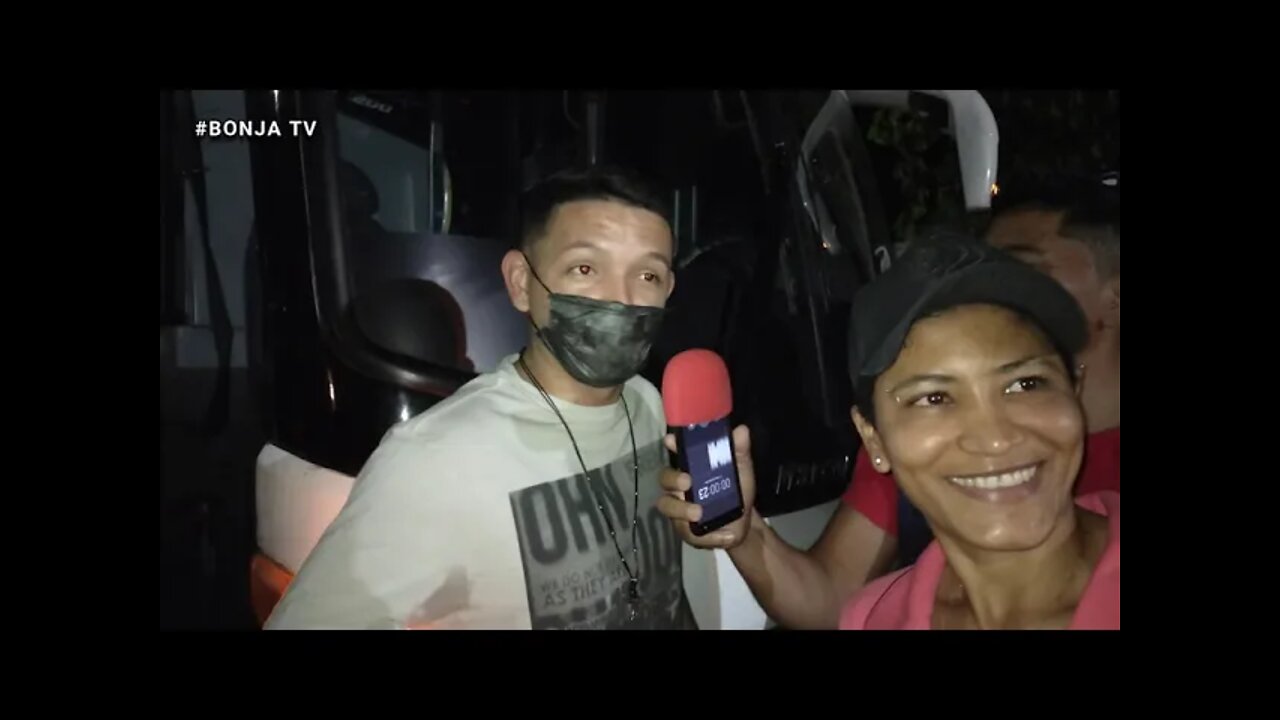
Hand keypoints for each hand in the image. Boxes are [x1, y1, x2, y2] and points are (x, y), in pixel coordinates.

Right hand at [656, 424, 757, 549]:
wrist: (744, 524)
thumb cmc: (737, 492)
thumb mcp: (742, 471)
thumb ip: (740, 451)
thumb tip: (741, 430)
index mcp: (691, 469)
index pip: (676, 453)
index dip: (671, 446)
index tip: (671, 441)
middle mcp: (679, 487)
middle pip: (665, 479)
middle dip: (673, 479)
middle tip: (688, 482)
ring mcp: (679, 510)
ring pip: (667, 507)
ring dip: (681, 510)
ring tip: (699, 514)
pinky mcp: (686, 532)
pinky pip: (688, 534)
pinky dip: (708, 537)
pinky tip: (725, 535)